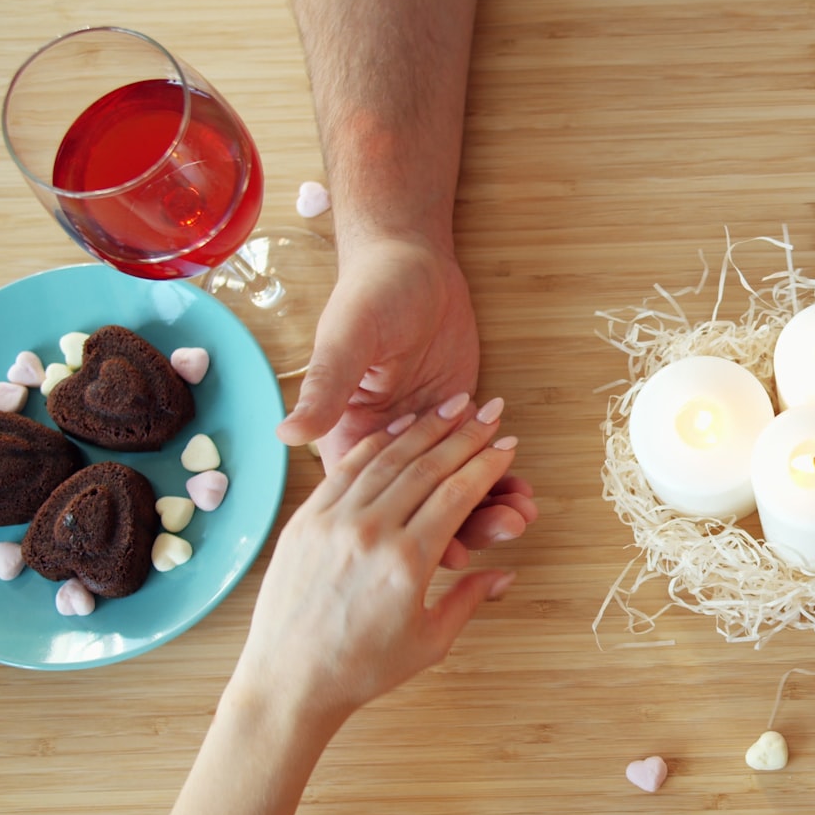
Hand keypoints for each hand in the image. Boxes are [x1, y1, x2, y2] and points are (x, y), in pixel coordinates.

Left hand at [233, 393, 526, 728]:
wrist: (289, 681)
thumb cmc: (362, 669)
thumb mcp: (429, 641)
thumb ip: (469, 599)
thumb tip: (504, 574)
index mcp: (408, 562)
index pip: (457, 494)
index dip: (487, 464)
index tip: (508, 443)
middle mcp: (370, 533)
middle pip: (427, 466)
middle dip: (465, 433)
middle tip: (491, 409)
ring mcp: (332, 522)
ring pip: (388, 459)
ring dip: (424, 427)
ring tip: (452, 405)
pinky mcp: (305, 520)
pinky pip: (346, 470)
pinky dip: (377, 444)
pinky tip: (400, 428)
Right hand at [275, 236, 533, 564]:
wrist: (414, 262)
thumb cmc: (371, 294)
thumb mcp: (348, 338)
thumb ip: (326, 387)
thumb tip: (289, 431)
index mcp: (349, 437)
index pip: (378, 503)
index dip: (410, 533)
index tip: (449, 552)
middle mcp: (388, 449)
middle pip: (422, 507)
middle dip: (467, 524)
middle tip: (508, 527)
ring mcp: (426, 441)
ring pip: (454, 494)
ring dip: (490, 508)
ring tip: (523, 511)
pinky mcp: (458, 426)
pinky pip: (477, 467)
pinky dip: (500, 482)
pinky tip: (524, 491)